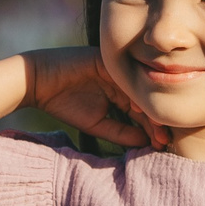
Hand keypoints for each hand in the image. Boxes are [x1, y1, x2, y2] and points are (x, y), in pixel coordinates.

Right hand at [21, 47, 164, 149]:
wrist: (38, 81)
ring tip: (158, 128)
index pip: (142, 111)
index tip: (162, 145)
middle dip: (156, 120)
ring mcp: (116, 69)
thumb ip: (121, 133)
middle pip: (145, 99)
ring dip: (148, 109)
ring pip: (138, 89)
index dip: (152, 128)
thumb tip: (146, 143)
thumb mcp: (96, 124)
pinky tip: (142, 109)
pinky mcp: (107, 60)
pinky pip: (123, 77)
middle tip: (166, 139)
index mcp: (121, 93)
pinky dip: (133, 93)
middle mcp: (122, 80)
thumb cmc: (64, 103)